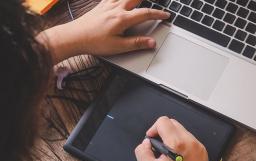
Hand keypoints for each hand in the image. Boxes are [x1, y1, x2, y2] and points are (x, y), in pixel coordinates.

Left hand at [40, 0, 169, 62]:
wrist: (74, 37)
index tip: (166, 15)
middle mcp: (116, 8)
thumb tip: (152, 42)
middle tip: (157, 3)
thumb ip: (137, 43)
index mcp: (122, 19)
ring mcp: (107, 5)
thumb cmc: (94, 42)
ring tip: (140, 0)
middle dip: (148, 0)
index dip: (158, 14)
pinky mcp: (100, 5)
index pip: (145, 13)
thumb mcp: (118, 47)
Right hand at [135, 116, 208, 160]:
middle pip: (173, 123)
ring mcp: (199, 146)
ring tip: (168, 153)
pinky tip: (178, 157)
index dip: (153, 129)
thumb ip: (142, 151)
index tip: (151, 139)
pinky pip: (190, 139)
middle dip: (163, 131)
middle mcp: (190, 142)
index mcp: (177, 144)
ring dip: (172, 137)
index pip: (163, 122)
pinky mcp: (203, 151)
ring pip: (182, 130)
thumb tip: (147, 142)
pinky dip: (182, 143)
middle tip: (158, 146)